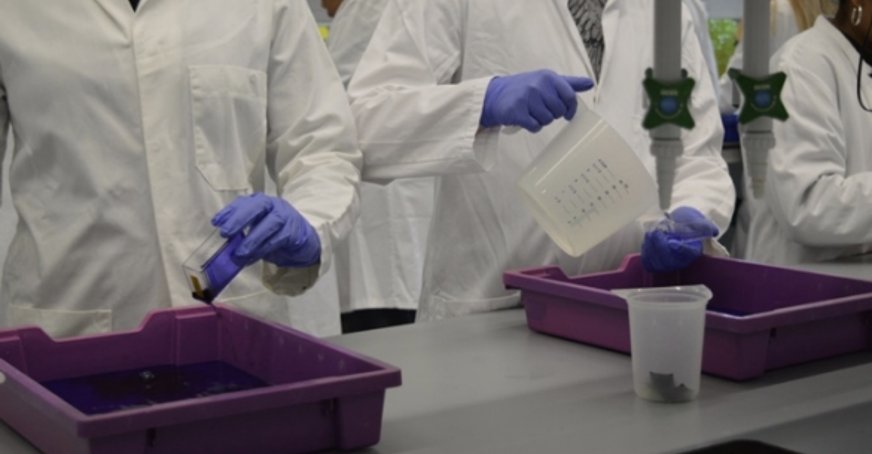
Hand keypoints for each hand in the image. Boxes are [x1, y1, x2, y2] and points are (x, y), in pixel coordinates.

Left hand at [211, 193, 320, 267]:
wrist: (304, 240)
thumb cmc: (275, 233)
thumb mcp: (257, 228)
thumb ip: (243, 231)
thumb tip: (225, 244)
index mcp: (262, 202)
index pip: (244, 202)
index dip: (229, 211)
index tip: (215, 222)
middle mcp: (274, 206)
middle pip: (258, 206)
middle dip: (240, 218)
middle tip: (225, 233)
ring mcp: (286, 217)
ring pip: (269, 225)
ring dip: (251, 240)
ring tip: (238, 254)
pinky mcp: (293, 232)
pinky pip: (277, 241)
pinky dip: (262, 251)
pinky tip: (250, 259)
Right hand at [480, 69, 594, 131]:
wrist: (496, 95)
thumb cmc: (525, 88)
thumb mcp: (547, 81)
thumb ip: (568, 83)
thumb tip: (590, 83)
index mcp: (548, 77)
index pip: (570, 96)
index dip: (571, 109)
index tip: (568, 114)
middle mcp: (538, 85)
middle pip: (559, 111)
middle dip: (552, 114)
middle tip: (541, 109)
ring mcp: (527, 98)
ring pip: (547, 120)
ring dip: (541, 120)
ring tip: (532, 112)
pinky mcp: (518, 111)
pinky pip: (535, 126)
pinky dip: (532, 126)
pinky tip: (525, 118)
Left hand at [641, 207, 718, 272]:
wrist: (677, 223)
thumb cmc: (688, 222)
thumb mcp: (699, 220)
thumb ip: (706, 225)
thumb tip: (713, 231)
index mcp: (694, 251)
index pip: (688, 254)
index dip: (680, 250)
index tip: (673, 243)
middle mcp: (681, 260)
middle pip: (670, 261)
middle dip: (661, 248)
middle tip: (656, 233)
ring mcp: (668, 263)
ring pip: (658, 263)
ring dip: (651, 249)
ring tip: (651, 235)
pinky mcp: (656, 262)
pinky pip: (649, 263)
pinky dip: (646, 252)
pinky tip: (647, 242)